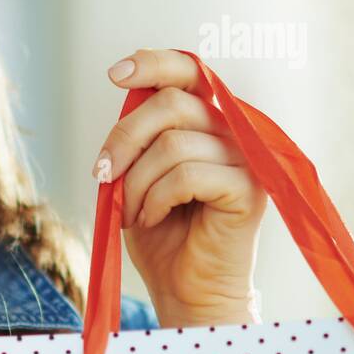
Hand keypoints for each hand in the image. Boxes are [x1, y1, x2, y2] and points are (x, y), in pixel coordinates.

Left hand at [93, 49, 266, 327]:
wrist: (184, 289)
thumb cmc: (161, 232)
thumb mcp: (137, 173)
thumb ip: (140, 135)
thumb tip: (129, 92)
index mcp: (208, 123)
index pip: (188, 72)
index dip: (153, 64)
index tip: (115, 74)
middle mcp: (233, 133)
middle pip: (169, 105)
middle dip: (124, 140)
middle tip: (103, 176)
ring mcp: (247, 159)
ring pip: (173, 144)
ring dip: (137, 183)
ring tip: (134, 212)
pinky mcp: (249, 189)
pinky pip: (187, 174)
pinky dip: (156, 198)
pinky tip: (153, 217)